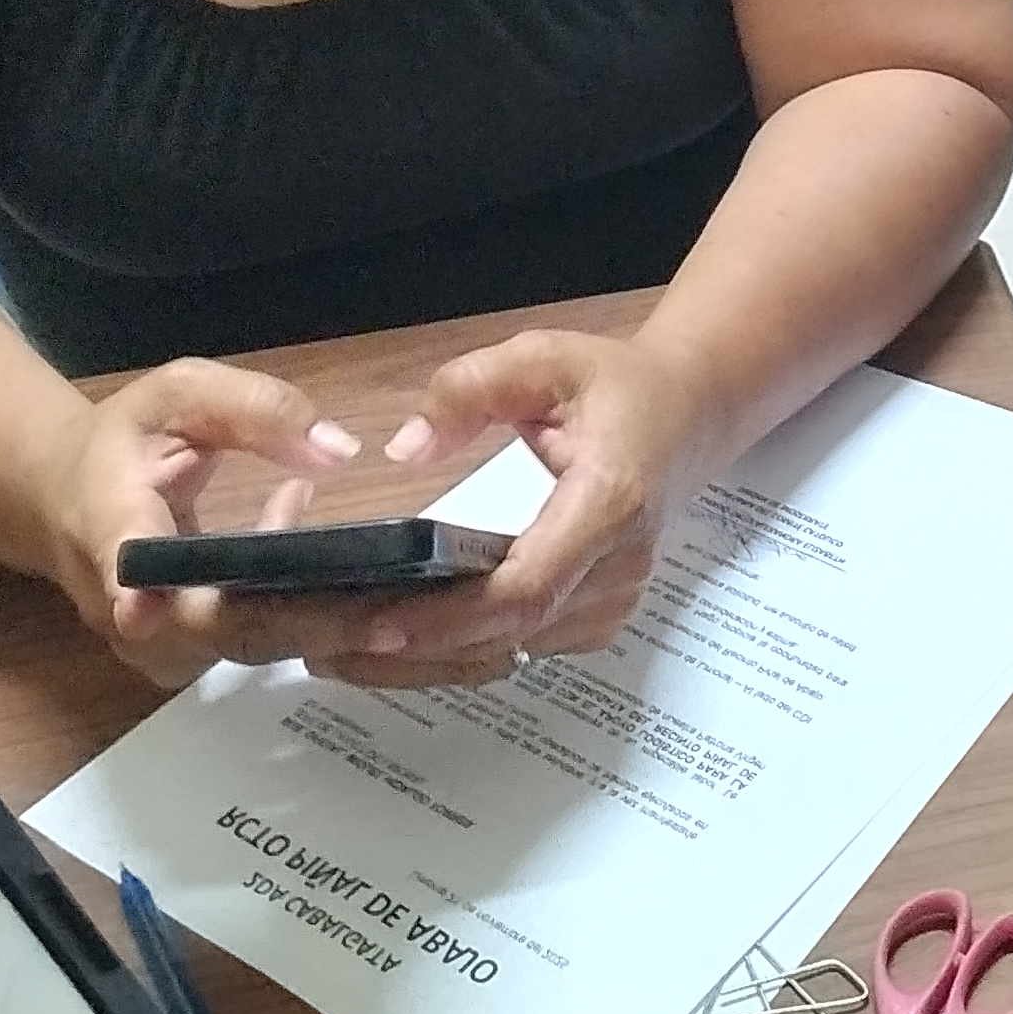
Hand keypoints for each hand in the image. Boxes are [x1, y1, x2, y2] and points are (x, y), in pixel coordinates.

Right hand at [26, 356, 391, 689]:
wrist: (68, 498)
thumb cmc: (128, 439)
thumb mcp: (181, 394)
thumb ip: (254, 410)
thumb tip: (337, 451)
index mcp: (109, 521)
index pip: (125, 563)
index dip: (146, 593)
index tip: (153, 611)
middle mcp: (124, 600)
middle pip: (218, 627)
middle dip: (310, 621)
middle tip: (398, 609)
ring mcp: (151, 642)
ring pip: (244, 645)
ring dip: (322, 627)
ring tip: (406, 604)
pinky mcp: (178, 658)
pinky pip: (251, 646)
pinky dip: (307, 622)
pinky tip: (365, 586)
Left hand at [300, 329, 724, 691]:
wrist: (688, 419)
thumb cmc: (615, 386)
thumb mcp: (546, 355)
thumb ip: (473, 388)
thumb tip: (406, 449)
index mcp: (609, 500)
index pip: (529, 584)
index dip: (452, 615)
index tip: (376, 621)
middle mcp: (617, 566)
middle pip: (511, 632)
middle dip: (416, 645)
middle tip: (324, 642)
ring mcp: (612, 601)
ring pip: (512, 652)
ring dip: (430, 658)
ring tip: (340, 649)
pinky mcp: (598, 617)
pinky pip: (524, 647)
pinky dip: (461, 650)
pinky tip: (400, 642)